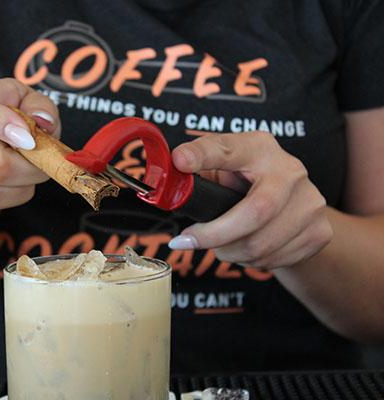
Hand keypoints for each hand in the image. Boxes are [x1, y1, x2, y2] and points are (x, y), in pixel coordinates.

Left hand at [168, 131, 332, 268]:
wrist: (296, 205)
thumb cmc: (247, 183)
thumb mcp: (223, 167)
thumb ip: (197, 167)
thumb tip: (171, 169)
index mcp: (259, 148)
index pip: (227, 148)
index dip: (203, 155)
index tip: (180, 161)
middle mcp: (290, 170)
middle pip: (254, 213)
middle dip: (214, 235)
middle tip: (187, 241)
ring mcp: (310, 202)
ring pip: (259, 245)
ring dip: (229, 252)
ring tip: (222, 242)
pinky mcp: (320, 231)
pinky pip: (273, 260)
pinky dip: (250, 261)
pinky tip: (247, 247)